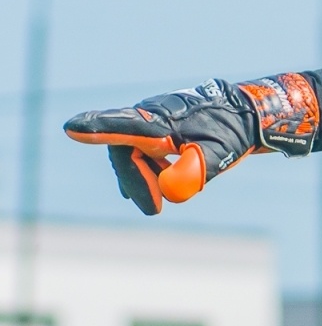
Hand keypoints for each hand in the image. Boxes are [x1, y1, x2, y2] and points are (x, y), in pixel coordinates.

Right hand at [64, 73, 320, 213]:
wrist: (246, 115)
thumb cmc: (232, 132)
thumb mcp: (219, 153)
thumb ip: (195, 170)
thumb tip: (170, 191)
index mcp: (162, 118)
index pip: (125, 124)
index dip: (98, 128)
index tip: (71, 128)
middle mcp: (151, 116)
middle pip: (125, 149)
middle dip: (135, 182)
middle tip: (153, 210)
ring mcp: (152, 123)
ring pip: (132, 154)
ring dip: (141, 180)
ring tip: (155, 205)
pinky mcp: (157, 132)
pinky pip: (140, 154)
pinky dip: (146, 174)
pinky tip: (154, 191)